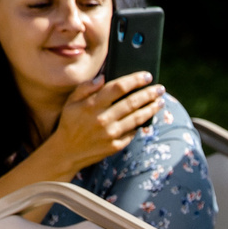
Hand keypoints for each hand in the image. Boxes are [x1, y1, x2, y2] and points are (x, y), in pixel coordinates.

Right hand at [46, 71, 163, 169]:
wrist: (66, 152)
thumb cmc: (69, 123)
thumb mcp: (71, 102)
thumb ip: (86, 88)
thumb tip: (103, 77)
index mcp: (92, 105)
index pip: (118, 87)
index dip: (135, 80)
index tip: (147, 76)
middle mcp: (103, 119)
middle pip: (132, 102)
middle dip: (149, 94)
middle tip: (160, 88)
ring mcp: (110, 134)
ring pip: (136, 118)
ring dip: (150, 109)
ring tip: (160, 102)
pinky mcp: (115, 146)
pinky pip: (132, 133)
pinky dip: (140, 125)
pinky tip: (147, 118)